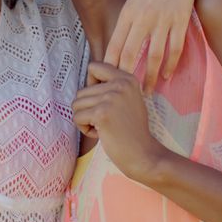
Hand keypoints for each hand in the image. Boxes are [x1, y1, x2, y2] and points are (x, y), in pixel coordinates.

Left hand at [73, 62, 170, 182]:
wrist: (144, 155)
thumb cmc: (131, 130)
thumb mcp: (127, 99)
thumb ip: (112, 86)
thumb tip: (86, 75)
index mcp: (127, 78)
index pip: (94, 67)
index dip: (90, 83)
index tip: (100, 100)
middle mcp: (120, 84)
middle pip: (81, 91)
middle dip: (87, 110)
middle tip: (107, 122)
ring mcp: (111, 98)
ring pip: (76, 104)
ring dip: (85, 120)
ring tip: (104, 127)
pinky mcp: (102, 113)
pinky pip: (77, 117)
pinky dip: (84, 129)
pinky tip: (101, 134)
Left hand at [104, 0, 199, 90]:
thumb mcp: (132, 4)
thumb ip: (125, 25)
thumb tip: (114, 51)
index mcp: (127, 15)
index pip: (114, 46)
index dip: (108, 66)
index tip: (104, 82)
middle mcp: (142, 18)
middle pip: (130, 54)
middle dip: (125, 76)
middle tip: (123, 93)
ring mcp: (162, 20)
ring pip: (153, 55)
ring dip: (149, 76)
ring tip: (146, 91)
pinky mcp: (180, 21)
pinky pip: (174, 48)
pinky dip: (170, 65)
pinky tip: (165, 76)